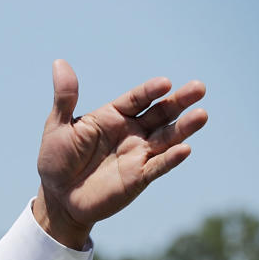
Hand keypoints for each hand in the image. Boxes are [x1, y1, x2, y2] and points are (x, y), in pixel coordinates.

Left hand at [34, 59, 207, 248]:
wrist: (57, 197)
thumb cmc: (56, 160)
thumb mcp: (58, 126)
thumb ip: (65, 97)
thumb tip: (59, 62)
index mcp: (114, 116)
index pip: (137, 99)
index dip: (150, 91)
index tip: (165, 83)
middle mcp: (132, 132)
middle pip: (160, 113)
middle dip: (179, 101)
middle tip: (199, 88)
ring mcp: (138, 154)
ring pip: (166, 138)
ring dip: (184, 128)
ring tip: (202, 115)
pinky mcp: (139, 177)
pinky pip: (158, 166)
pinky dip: (171, 158)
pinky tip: (184, 149)